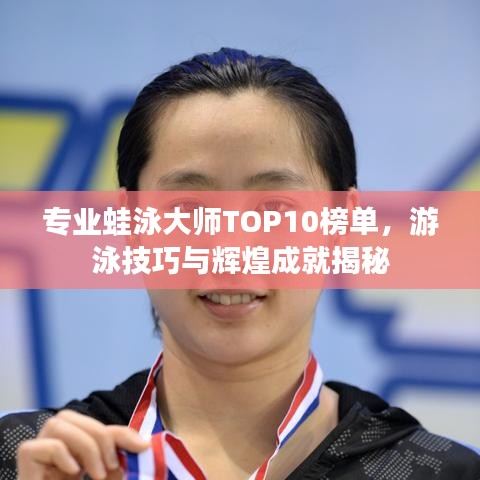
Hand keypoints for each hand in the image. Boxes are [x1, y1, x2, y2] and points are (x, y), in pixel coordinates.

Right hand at [16, 409, 149, 479]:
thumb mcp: (103, 471)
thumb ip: (117, 454)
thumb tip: (144, 443)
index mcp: (71, 437)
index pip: (97, 424)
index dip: (121, 432)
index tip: (142, 447)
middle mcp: (51, 437)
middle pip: (76, 417)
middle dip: (101, 438)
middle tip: (111, 467)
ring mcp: (36, 445)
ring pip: (59, 424)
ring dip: (86, 446)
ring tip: (97, 474)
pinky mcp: (25, 457)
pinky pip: (44, 445)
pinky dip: (62, 455)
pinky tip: (73, 473)